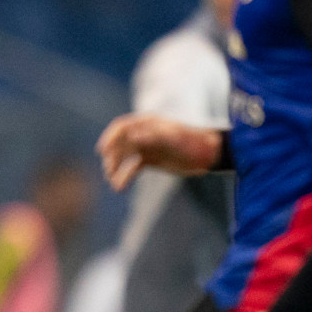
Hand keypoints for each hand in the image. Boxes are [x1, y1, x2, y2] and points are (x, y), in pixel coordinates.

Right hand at [96, 112, 223, 190]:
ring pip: (124, 158)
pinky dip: (125, 176)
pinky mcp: (151, 160)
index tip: (102, 151)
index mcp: (148, 123)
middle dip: (112, 157)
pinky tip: (120, 188)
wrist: (208, 154)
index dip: (110, 137)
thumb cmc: (193, 142)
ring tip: (114, 184)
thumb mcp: (174, 139)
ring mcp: (147, 147)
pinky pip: (133, 167)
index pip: (122, 127)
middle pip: (120, 144)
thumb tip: (133, 137)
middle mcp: (144, 134)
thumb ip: (153, 136)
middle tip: (109, 172)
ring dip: (116, 169)